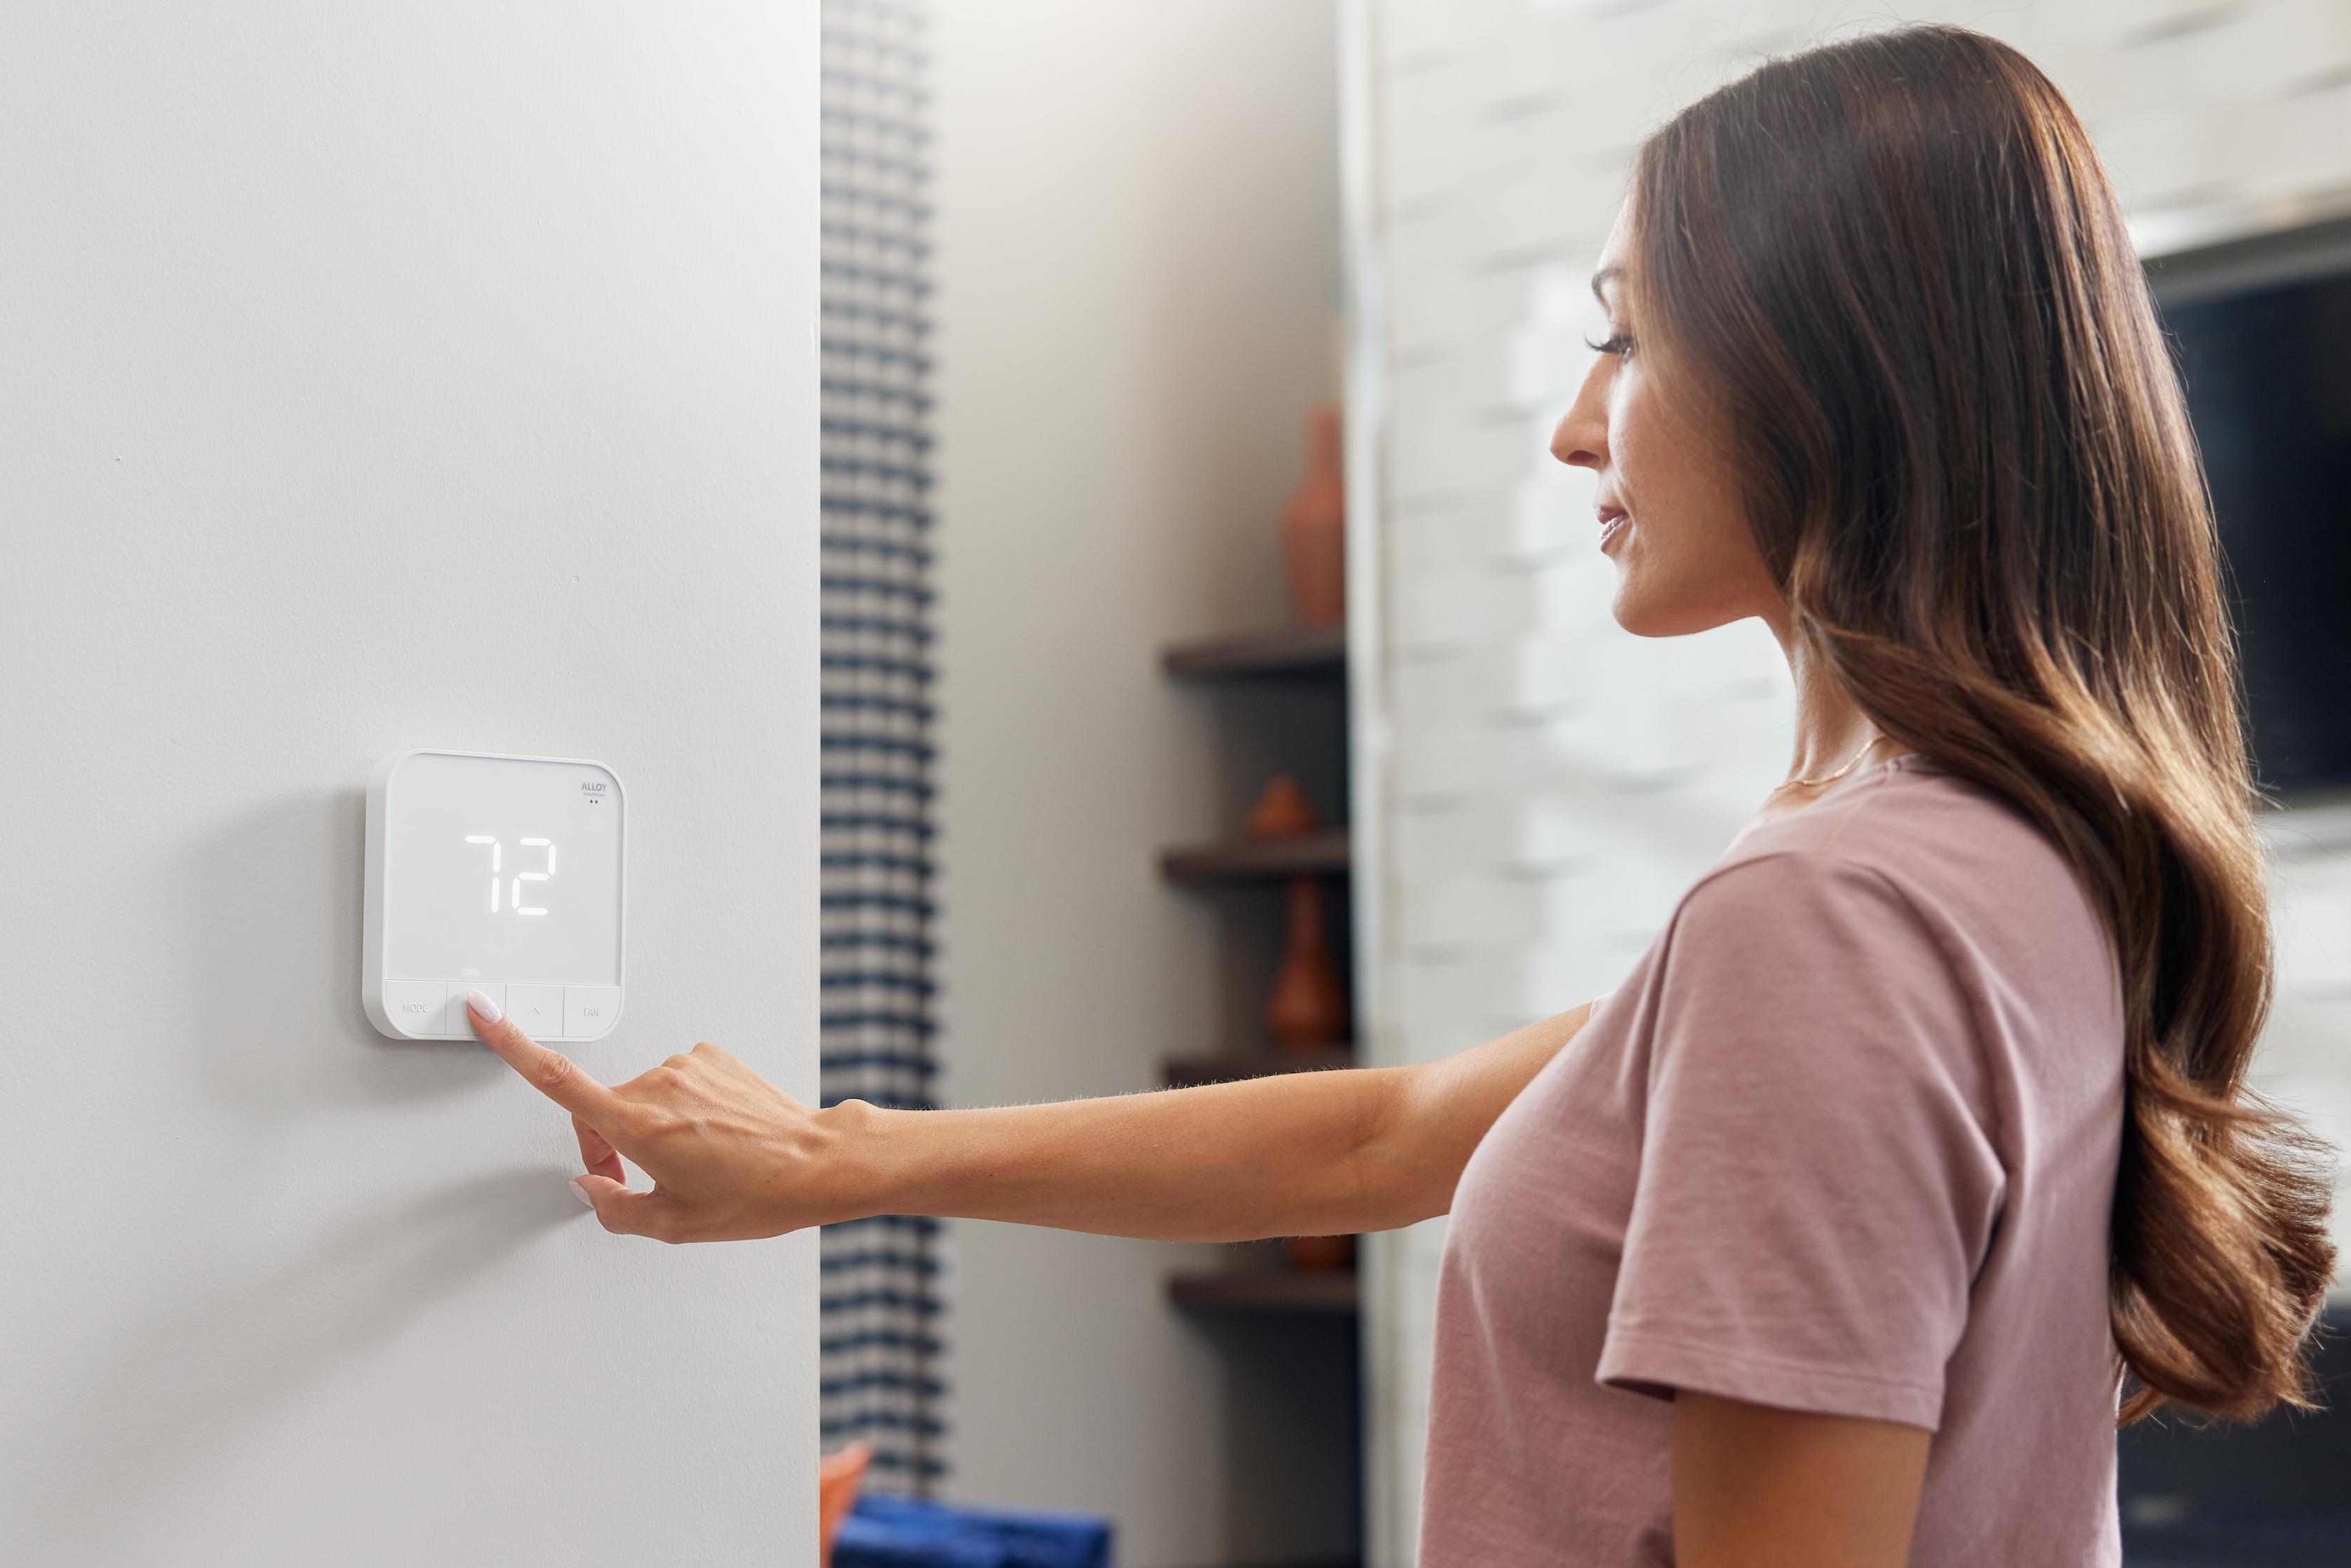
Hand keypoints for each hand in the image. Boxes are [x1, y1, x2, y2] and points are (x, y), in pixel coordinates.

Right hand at [467, 991, 848, 1241]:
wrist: (817, 1160)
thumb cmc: (757, 1192)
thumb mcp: (675, 1223)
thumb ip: (615, 1208)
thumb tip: (593, 1187)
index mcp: (638, 1123)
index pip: (558, 1079)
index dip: (513, 1045)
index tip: (485, 1012)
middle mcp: (658, 1083)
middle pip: (601, 1108)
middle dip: (607, 1142)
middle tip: (643, 1179)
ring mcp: (688, 1065)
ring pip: (641, 1098)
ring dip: (649, 1126)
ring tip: (694, 1160)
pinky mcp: (712, 1057)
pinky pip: (677, 1084)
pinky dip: (683, 1108)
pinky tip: (713, 1135)